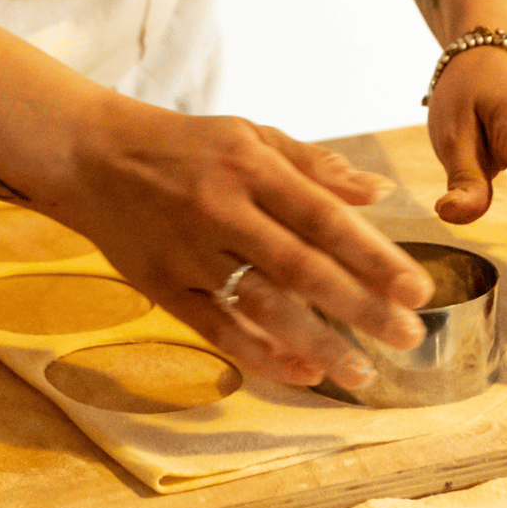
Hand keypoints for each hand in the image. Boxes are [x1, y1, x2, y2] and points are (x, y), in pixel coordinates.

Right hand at [51, 95, 433, 390]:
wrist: (90, 155)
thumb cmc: (185, 145)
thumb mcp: (251, 134)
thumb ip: (316, 166)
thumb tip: (380, 193)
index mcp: (251, 167)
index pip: (324, 217)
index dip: (373, 257)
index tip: (416, 289)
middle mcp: (222, 210)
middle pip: (301, 267)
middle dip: (359, 306)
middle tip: (407, 337)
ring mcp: (189, 251)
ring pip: (261, 305)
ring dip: (316, 343)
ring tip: (360, 372)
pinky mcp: (162, 284)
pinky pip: (216, 327)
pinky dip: (259, 354)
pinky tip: (301, 373)